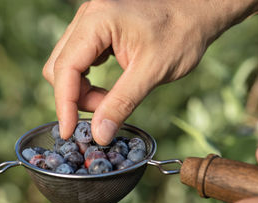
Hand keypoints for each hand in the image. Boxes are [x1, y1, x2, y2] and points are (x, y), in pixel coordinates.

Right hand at [43, 0, 257, 143]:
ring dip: (81, 90)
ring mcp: (89, 22)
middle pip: (59, 68)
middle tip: (105, 112)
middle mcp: (87, 17)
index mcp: (97, 21)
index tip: (69, 132)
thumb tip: (99, 135)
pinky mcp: (95, 30)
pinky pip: (77, 60)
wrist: (197, 12)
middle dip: (76, 97)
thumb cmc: (181, 34)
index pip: (65, 68)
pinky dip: (86, 81)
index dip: (64, 104)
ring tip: (110, 100)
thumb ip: (122, 103)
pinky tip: (108, 88)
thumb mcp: (152, 72)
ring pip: (65, 66)